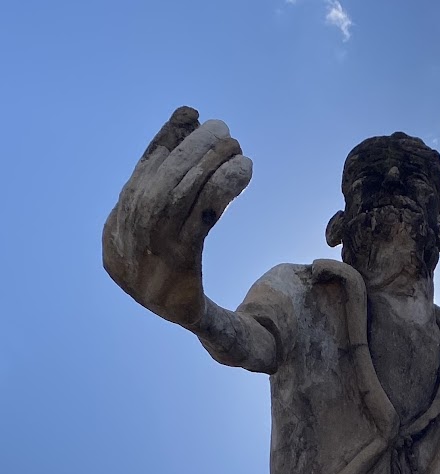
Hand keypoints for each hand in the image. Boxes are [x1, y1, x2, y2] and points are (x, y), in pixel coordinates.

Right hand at [102, 107, 251, 325]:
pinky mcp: (181, 263)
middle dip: (194, 147)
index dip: (167, 138)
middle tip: (222, 129)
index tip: (190, 113)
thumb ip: (161, 197)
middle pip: (165, 177)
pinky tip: (243, 171)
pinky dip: (223, 188)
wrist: (184, 320)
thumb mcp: (156, 234)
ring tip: (235, 146)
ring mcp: (154, 248)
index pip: (146, 167)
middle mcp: (132, 231)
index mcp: (121, 221)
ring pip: (183, 193)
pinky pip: (203, 216)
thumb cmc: (171, 274)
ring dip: (211, 163)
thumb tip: (181, 142)